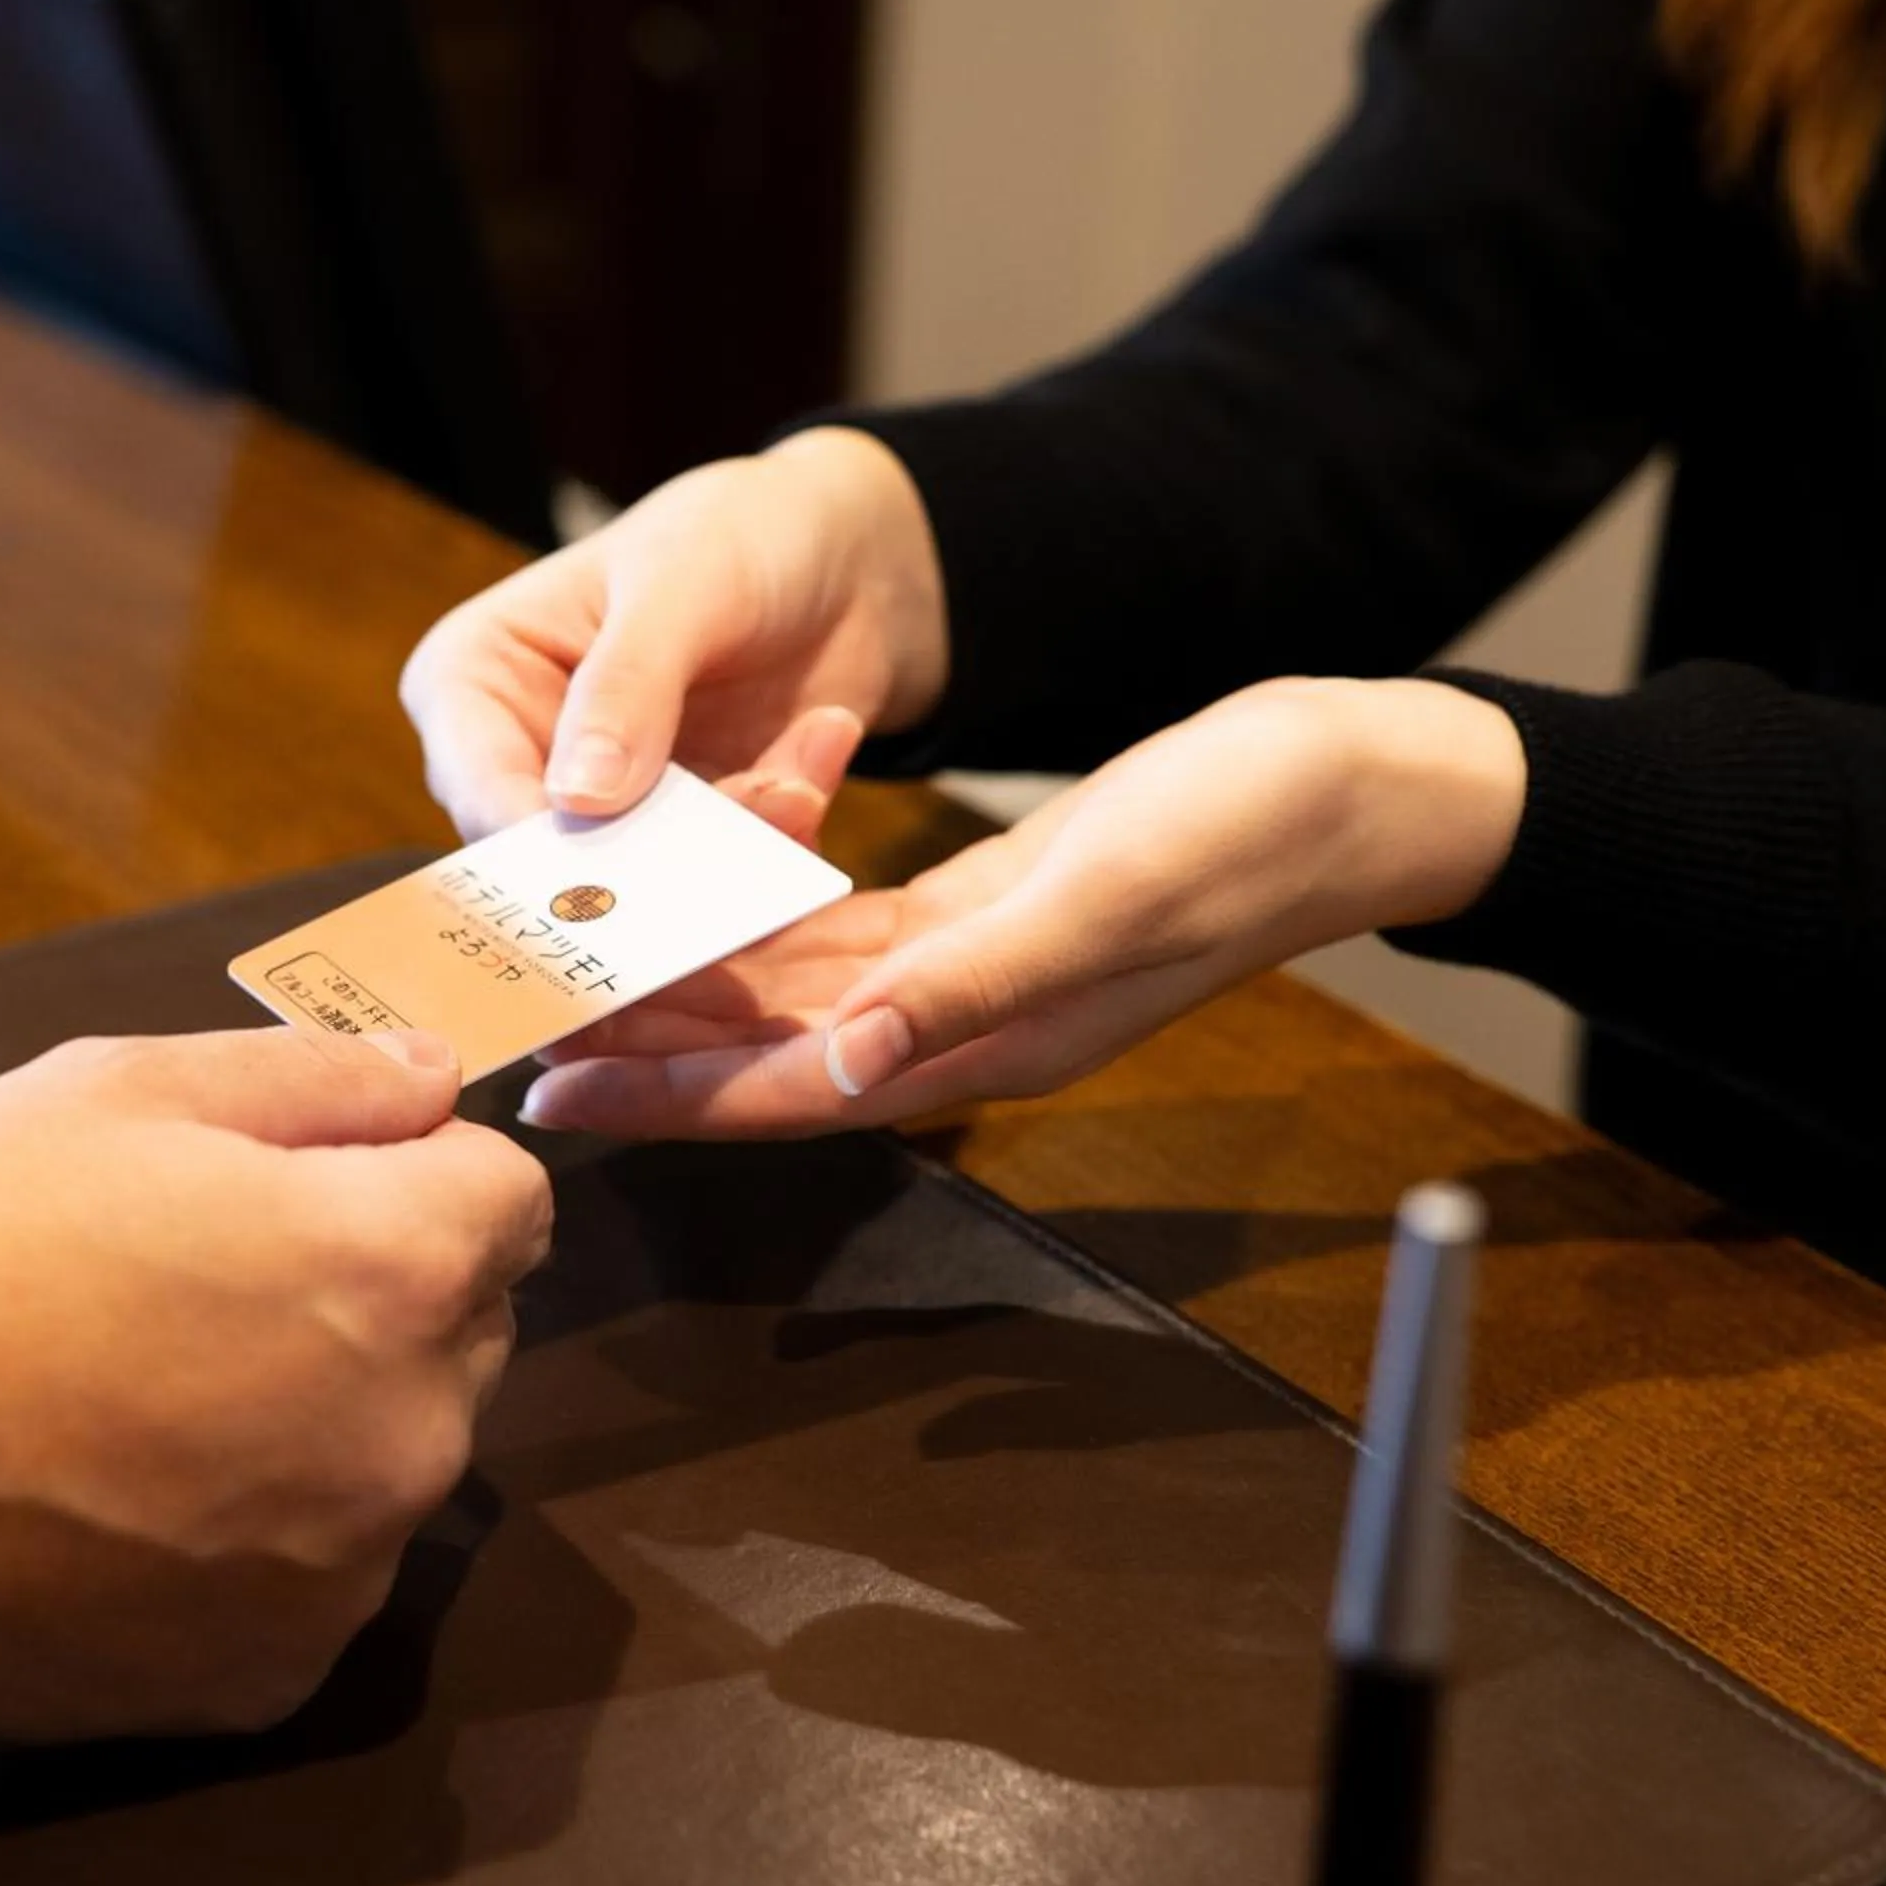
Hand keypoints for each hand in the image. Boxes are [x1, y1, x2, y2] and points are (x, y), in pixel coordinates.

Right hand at [0, 1027, 553, 1739]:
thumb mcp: (113, 1092)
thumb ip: (311, 1076)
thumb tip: (433, 1077)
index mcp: (392, 1263)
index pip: (511, 1194)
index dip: (419, 1167)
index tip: (316, 1177)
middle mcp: (412, 1430)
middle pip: (463, 1330)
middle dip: (378, 1290)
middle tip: (204, 1278)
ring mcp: (348, 1569)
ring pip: (389, 1458)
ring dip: (321, 1418)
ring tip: (144, 1396)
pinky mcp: (271, 1674)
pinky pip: (310, 1577)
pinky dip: (252, 1540)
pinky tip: (124, 1504)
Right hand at [399, 428, 950, 840]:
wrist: (840, 556)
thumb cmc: (733, 533)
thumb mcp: (679, 583)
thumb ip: (627, 686)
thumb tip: (577, 803)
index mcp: (474, 681)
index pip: (477, 787)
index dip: (535, 845)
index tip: (614, 875)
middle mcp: (523, 761)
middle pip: (555, 862)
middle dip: (658, 857)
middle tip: (750, 812)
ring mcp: (609, 812)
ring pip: (651, 883)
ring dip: (740, 838)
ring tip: (800, 774)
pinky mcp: (690, 841)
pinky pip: (730, 878)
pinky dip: (788, 826)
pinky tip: (824, 741)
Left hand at [516, 679, 1526, 1136]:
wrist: (1358, 785)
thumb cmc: (1251, 834)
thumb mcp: (1107, 898)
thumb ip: (971, 984)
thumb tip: (844, 1064)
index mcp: (985, 1039)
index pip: (791, 1091)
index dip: (674, 1100)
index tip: (559, 1095)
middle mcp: (963, 1022)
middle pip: (771, 1055)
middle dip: (651, 1048)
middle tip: (528, 1028)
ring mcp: (975, 971)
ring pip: (798, 996)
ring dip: (695, 987)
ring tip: (581, 966)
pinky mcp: (988, 910)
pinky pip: (849, 933)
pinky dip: (770, 918)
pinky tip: (701, 895)